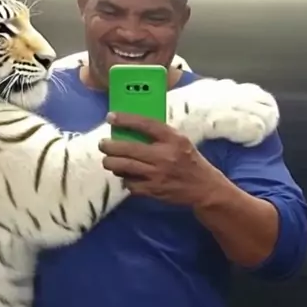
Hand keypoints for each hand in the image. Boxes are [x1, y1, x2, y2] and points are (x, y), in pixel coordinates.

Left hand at [99, 112, 217, 205]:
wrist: (204, 188)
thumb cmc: (191, 161)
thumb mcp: (181, 142)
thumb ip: (161, 135)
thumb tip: (133, 128)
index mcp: (173, 139)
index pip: (146, 124)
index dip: (126, 119)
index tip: (111, 117)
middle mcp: (164, 156)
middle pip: (128, 148)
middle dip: (110, 146)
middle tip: (103, 144)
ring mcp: (157, 174)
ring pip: (125, 167)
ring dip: (111, 163)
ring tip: (108, 161)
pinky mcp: (153, 190)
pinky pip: (130, 184)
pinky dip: (125, 179)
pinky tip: (125, 176)